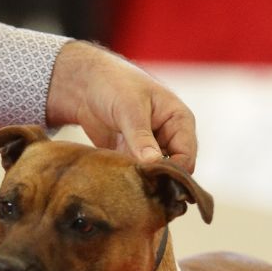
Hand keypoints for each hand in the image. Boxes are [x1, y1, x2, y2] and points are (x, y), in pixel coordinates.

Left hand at [46, 41, 196, 172]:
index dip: (174, 172)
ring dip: (142, 181)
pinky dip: (129, 180)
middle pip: (173, 170)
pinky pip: (137, 174)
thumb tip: (154, 163)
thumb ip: (141, 138)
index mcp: (179, 121)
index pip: (187, 156)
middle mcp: (170, 137)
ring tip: (126, 183)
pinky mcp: (133, 157)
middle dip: (158, 180)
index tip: (153, 180)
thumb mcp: (129, 109)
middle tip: (138, 186)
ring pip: (155, 175)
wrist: (84, 84)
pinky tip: (118, 182)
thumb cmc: (114, 84)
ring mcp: (151, 148)